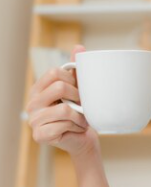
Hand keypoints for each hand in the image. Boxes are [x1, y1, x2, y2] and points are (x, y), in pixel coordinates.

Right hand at [26, 44, 98, 158]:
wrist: (83, 139)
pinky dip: (76, 127)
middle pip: (60, 88)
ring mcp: (33, 119)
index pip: (55, 72)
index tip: (79, 91)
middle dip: (78, 98)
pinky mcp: (40, 135)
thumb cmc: (80, 114)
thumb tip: (79, 47)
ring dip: (80, 116)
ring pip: (64, 109)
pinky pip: (64, 125)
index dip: (73, 80)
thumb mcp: (78, 89)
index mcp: (38, 89)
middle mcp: (32, 103)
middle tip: (82, 106)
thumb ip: (76, 70)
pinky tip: (76, 129)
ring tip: (81, 120)